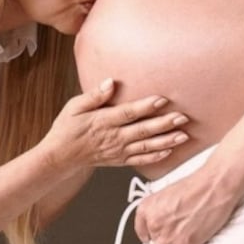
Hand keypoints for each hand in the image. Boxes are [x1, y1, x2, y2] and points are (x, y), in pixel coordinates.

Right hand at [45, 78, 188, 170]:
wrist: (60, 157)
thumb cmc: (66, 128)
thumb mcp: (74, 106)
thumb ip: (94, 95)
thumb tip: (110, 82)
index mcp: (103, 121)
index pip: (128, 113)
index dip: (145, 106)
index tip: (162, 99)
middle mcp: (113, 137)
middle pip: (142, 131)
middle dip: (164, 124)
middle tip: (182, 118)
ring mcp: (118, 151)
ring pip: (146, 147)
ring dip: (166, 141)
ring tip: (183, 135)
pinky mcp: (119, 161)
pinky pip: (140, 160)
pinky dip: (155, 157)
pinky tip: (169, 151)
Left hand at [131, 167, 236, 243]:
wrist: (213, 185)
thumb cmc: (196, 185)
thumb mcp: (168, 192)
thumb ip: (162, 209)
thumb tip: (164, 222)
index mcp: (148, 207)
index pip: (140, 229)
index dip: (145, 236)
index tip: (148, 242)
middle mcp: (154, 222)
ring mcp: (168, 235)